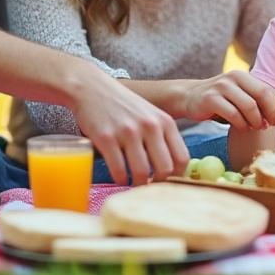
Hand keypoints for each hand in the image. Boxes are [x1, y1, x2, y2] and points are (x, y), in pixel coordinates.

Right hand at [69, 73, 187, 185]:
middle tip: (149, 186)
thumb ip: (162, 137)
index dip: (177, 176)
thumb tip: (171, 169)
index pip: (182, 158)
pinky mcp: (106, 138)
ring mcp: (128, 132)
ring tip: (133, 184)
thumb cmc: (123, 105)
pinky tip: (119, 177)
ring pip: (142, 173)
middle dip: (157, 183)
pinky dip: (120, 180)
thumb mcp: (150, 115)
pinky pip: (118, 170)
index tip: (167, 182)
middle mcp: (149, 126)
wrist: (92, 88)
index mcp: (164, 121)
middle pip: (165, 169)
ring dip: (138, 184)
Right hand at [180, 69, 274, 130]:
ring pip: (248, 107)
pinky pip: (233, 115)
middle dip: (270, 113)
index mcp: (242, 75)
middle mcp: (232, 78)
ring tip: (257, 127)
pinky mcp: (210, 99)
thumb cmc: (220, 99)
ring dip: (256, 121)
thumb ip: (258, 100)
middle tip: (272, 125)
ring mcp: (221, 87)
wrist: (190, 97)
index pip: (266, 90)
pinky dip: (241, 124)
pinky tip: (243, 128)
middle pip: (260, 96)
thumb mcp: (239, 96)